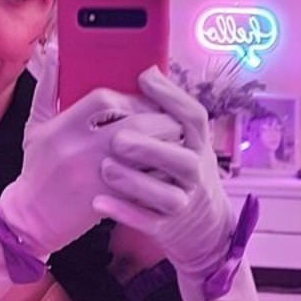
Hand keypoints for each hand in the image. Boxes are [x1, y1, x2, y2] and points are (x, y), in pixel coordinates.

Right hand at [1, 51, 182, 257]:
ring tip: (173, 141)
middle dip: (158, 120)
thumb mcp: (35, 127)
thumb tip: (55, 51)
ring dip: (164, 146)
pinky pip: (141, 182)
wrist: (28, 221)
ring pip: (143, 154)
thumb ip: (47, 88)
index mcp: (61, 128)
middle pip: (133, 125)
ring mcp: (93, 177)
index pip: (104, 98)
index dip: (130, 97)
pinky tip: (164, 169)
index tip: (143, 101)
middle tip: (170, 120)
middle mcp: (78, 150)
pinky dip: (157, 173)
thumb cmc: (36, 170)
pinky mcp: (106, 201)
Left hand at [92, 66, 232, 278]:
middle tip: (116, 138)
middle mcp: (196, 173)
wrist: (202, 229)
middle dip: (151, 147)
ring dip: (136, 181)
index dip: (172, 96)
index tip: (144, 77)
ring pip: (167, 195)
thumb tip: (144, 71)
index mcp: (197, 146)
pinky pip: (148, 222)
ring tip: (105, 169)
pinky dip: (125, 213)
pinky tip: (99, 203)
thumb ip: (163, 116)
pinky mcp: (167, 228)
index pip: (194, 117)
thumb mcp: (182, 145)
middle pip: (183, 158)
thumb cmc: (178, 174)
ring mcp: (184, 203)